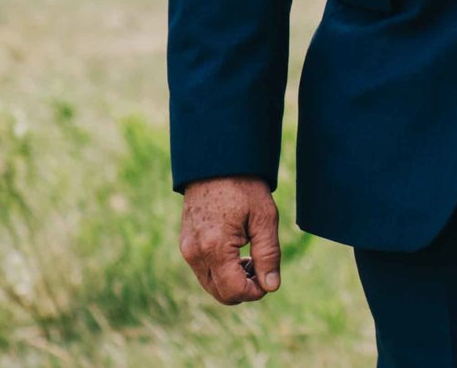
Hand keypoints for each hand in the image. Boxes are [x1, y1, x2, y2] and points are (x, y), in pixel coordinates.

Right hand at [178, 176, 280, 304]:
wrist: (216, 162)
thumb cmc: (244, 186)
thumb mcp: (265, 218)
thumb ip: (269, 254)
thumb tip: (271, 287)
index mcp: (215, 246)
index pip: (233, 290)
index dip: (255, 292)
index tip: (269, 279)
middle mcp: (195, 252)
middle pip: (220, 293)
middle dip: (245, 288)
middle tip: (262, 266)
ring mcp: (187, 249)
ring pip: (211, 285)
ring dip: (233, 281)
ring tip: (251, 257)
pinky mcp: (185, 244)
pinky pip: (203, 271)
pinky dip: (221, 271)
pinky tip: (237, 253)